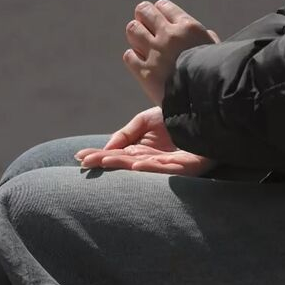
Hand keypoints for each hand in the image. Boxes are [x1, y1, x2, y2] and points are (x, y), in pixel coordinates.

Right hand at [75, 106, 215, 175]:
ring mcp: (169, 167)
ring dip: (124, 166)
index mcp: (141, 152)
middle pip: (126, 164)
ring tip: (106, 162)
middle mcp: (152, 161)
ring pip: (143, 169)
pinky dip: (152, 168)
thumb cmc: (176, 118)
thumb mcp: (144, 121)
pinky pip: (168, 170)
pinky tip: (138, 164)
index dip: (99, 155)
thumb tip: (108, 148)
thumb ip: (126, 134)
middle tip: (87, 162)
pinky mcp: (188, 168)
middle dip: (106, 162)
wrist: (204, 114)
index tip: (80, 157)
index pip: (116, 155)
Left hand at [124, 0, 219, 104]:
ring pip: (132, 30)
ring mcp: (156, 54)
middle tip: (147, 30)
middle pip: (143, 11)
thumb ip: (207, 40)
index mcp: (189, 28)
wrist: (207, 102)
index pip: (163, 6)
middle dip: (143, 19)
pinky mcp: (145, 73)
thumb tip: (206, 35)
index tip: (161, 22)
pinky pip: (129, 56)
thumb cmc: (216, 76)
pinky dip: (133, 58)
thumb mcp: (217, 52)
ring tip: (143, 46)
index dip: (160, 13)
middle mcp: (170, 36)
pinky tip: (142, 63)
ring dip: (135, 36)